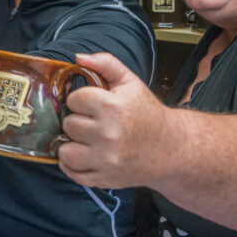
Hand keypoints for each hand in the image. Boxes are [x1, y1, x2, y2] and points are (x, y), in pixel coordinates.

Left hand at [57, 52, 172, 189]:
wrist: (172, 149)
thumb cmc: (147, 113)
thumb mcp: (130, 82)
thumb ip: (105, 63)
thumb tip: (78, 57)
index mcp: (114, 107)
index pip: (75, 99)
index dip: (81, 100)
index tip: (91, 104)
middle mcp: (109, 135)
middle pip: (69, 124)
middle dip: (78, 121)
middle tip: (92, 122)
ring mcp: (107, 160)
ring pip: (65, 151)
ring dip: (72, 145)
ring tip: (85, 140)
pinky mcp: (106, 179)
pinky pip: (73, 174)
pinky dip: (72, 166)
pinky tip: (82, 155)